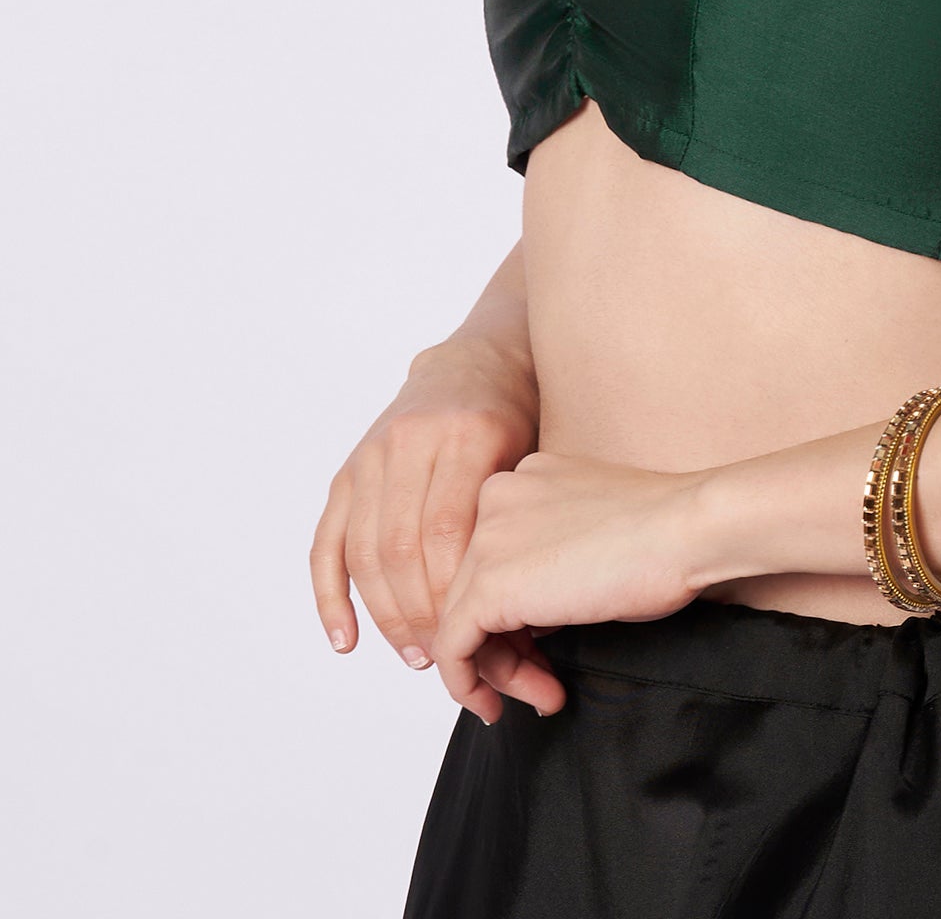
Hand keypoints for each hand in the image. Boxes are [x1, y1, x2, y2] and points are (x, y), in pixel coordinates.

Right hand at [309, 337, 540, 698]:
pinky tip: (348, 639)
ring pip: (366, 552)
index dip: (453, 593)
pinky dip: (331, 596)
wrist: (477, 363)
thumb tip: (520, 609)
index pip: (446, 532)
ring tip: (415, 654)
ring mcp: (372, 454)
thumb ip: (515, 517)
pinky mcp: (348, 470)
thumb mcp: (532, 454)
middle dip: (422, 614)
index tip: (474, 637)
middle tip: (446, 658)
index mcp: (467, 434)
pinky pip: (328, 542)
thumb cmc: (518, 418)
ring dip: (386, 615)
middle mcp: (411, 441)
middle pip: (402, 548)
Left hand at [432, 450, 707, 723]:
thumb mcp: (591, 537)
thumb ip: (552, 558)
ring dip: (502, 671)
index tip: (544, 649)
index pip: (494, 557)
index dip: (515, 612)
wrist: (687, 529)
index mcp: (524, 478)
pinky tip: (499, 706)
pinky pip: (453, 646)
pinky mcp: (489, 584)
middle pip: (474, 589)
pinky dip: (470, 683)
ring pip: (463, 620)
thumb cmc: (664, 532)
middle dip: (509, 647)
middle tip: (546, 685)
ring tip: (546, 698)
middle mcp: (494, 497)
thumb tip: (531, 615)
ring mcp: (487, 538)